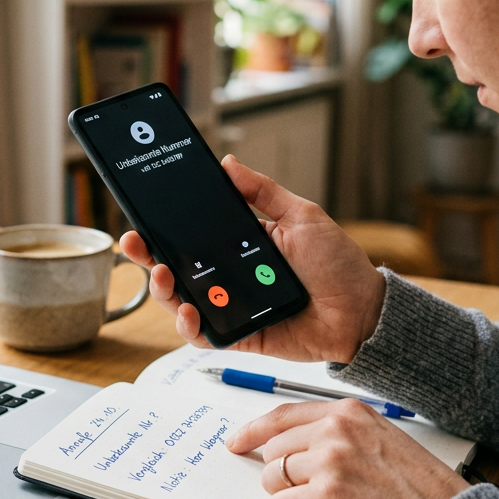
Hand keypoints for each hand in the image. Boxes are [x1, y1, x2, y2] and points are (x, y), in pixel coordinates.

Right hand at [118, 155, 385, 363]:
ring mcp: (232, 306)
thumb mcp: (301, 216)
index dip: (164, 228)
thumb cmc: (338, 265)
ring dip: (163, 290)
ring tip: (161, 275)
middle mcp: (230, 276)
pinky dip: (190, 326)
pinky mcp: (240, 335)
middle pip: (177, 268)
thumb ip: (263, 192)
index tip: (143, 215)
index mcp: (240, 245)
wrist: (363, 311)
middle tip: (136, 244)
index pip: (192, 235)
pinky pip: (204, 335)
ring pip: (182, 302)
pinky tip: (189, 311)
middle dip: (148, 256)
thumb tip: (228, 163)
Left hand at [227, 400, 470, 498]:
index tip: (238, 441)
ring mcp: (330, 462)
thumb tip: (293, 448)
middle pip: (275, 452)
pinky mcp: (326, 498)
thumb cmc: (419, 490)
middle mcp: (337, 430)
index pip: (283, 415)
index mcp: (350, 412)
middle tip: (313, 496)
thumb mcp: (380, 441)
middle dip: (285, 478)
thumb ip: (338, 436)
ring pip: (274, 481)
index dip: (255, 431)